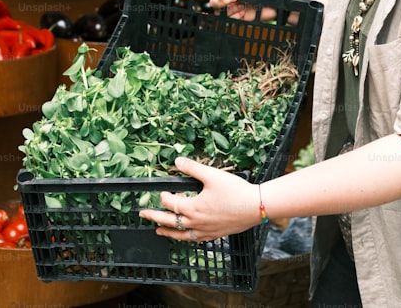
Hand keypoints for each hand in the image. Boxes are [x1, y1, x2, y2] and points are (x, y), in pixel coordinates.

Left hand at [139, 157, 260, 242]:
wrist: (256, 207)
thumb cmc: (235, 191)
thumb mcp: (212, 175)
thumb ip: (193, 168)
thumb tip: (177, 161)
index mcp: (194, 208)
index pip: (171, 204)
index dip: (164, 197)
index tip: (162, 191)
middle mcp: (197, 223)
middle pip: (170, 222)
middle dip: (155, 217)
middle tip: (143, 215)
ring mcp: (206, 231)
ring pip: (181, 235)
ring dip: (168, 232)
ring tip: (158, 231)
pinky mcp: (215, 234)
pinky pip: (195, 240)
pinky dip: (186, 238)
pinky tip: (186, 236)